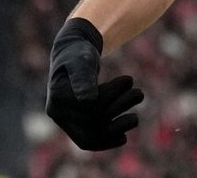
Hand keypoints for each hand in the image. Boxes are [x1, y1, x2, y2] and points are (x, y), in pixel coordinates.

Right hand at [45, 18, 143, 150]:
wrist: (73, 56)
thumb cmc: (79, 54)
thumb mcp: (82, 59)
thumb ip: (83, 76)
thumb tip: (88, 99)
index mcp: (57, 98)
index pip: (90, 105)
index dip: (112, 95)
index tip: (128, 79)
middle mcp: (59, 113)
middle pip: (94, 122)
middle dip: (121, 107)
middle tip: (138, 93)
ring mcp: (67, 120)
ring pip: (94, 134)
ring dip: (121, 124)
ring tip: (136, 104)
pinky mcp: (77, 125)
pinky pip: (91, 142)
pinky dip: (108, 141)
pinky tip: (123, 137)